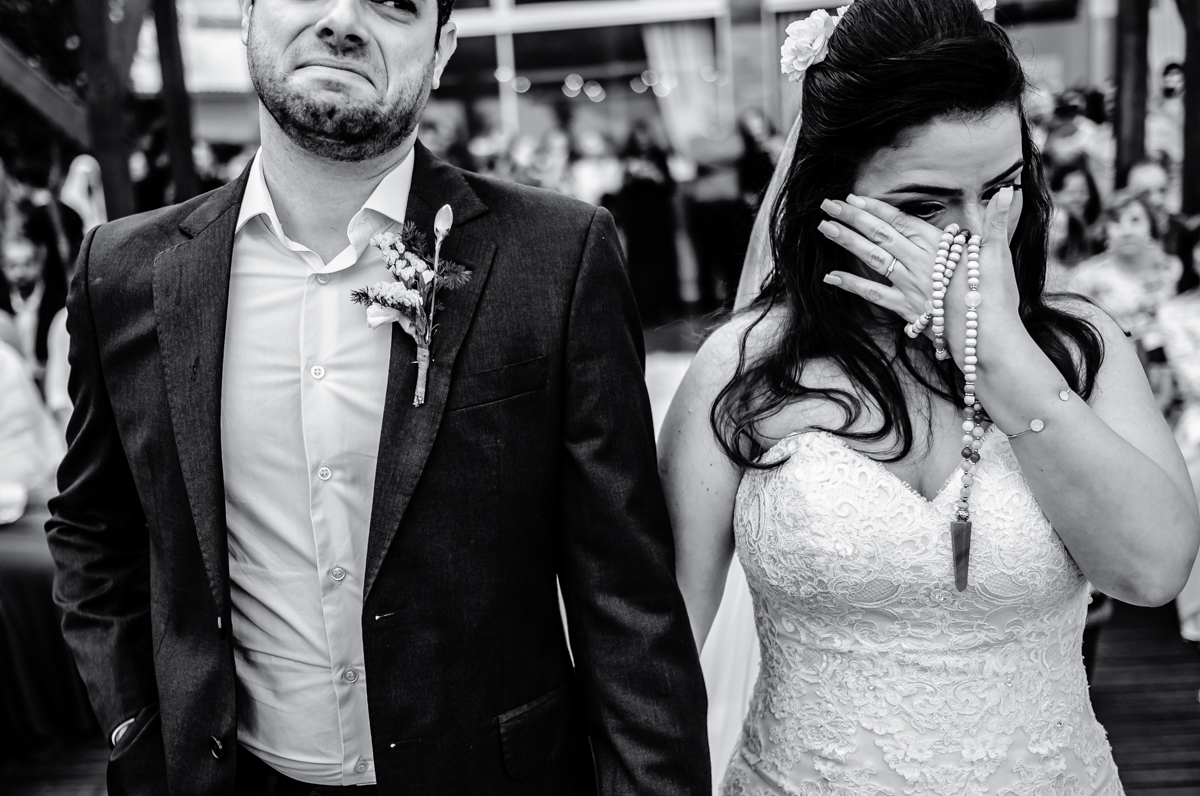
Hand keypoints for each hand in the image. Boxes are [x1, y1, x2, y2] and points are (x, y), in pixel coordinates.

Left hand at [818, 186, 1021, 367]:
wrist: (989, 338)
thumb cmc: (996, 296)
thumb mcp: (998, 253)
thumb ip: (996, 221)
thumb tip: (1009, 190)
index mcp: (939, 246)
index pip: (901, 221)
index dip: (876, 208)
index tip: (854, 197)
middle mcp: (919, 263)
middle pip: (880, 235)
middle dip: (853, 218)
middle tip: (827, 204)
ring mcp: (909, 286)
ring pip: (872, 258)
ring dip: (848, 242)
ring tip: (825, 228)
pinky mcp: (905, 308)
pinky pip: (873, 295)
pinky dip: (851, 285)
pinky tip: (830, 277)